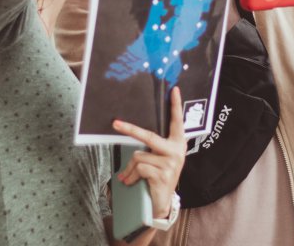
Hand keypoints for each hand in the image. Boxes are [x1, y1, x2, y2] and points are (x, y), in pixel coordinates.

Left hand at [112, 87, 186, 219]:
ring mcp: (171, 163)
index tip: (174, 90)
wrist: (162, 203)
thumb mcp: (160, 158)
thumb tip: (131, 132)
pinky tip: (132, 182)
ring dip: (130, 167)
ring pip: (139, 155)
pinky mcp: (163, 175)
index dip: (176, 105)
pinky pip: (139, 168)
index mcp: (178, 143)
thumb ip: (153, 145)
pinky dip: (131, 175)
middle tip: (115, 124)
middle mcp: (177, 151)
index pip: (177, 121)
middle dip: (130, 129)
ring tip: (131, 176)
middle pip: (149, 136)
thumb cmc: (160, 175)